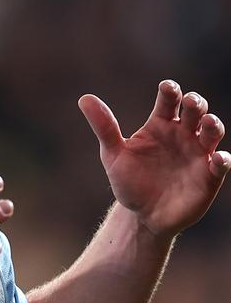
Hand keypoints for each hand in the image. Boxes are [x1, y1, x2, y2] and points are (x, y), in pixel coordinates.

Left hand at [79, 79, 229, 238]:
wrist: (141, 215)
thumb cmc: (128, 180)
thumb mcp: (113, 154)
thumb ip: (104, 127)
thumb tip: (84, 98)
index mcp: (159, 124)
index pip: (168, 101)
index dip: (170, 91)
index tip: (167, 87)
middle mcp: (182, 134)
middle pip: (195, 110)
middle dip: (196, 103)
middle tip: (190, 102)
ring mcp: (198, 154)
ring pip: (212, 131)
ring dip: (213, 124)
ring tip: (207, 122)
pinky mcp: (209, 176)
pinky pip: (220, 164)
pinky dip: (222, 159)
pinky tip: (217, 158)